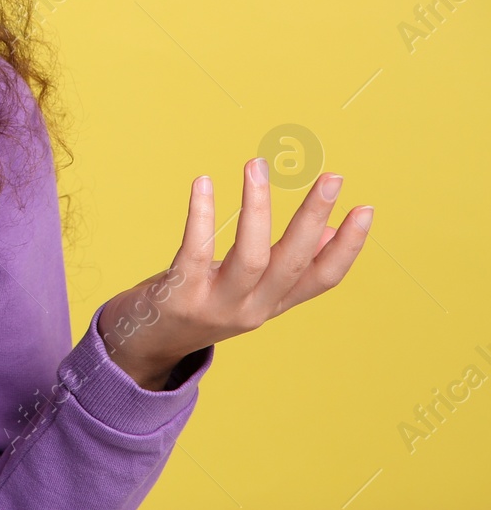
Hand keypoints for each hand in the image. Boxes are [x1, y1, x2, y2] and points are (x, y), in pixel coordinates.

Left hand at [99, 157, 372, 389]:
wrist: (144, 344)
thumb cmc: (198, 302)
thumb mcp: (248, 290)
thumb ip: (285, 267)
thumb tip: (329, 231)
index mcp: (272, 304)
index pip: (322, 279)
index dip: (347, 247)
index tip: (366, 209)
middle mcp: (251, 310)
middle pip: (292, 264)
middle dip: (314, 219)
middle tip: (332, 177)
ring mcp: (215, 305)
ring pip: (250, 257)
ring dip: (257, 209)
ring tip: (257, 165)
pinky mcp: (179, 296)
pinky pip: (195, 253)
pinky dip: (201, 216)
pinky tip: (203, 182)